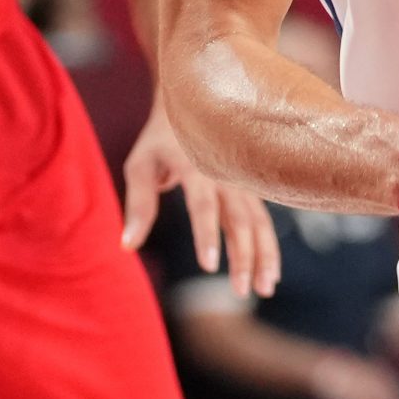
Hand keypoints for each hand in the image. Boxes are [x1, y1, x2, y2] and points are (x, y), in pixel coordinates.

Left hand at [121, 107, 280, 297]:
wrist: (192, 105)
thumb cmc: (159, 141)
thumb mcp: (140, 166)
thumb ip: (138, 205)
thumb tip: (127, 246)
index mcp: (196, 167)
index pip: (203, 206)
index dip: (206, 235)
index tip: (209, 266)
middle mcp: (225, 175)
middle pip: (239, 220)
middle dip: (243, 257)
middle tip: (240, 292)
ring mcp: (242, 182)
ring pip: (259, 222)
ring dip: (264, 256)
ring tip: (265, 289)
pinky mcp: (249, 190)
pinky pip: (263, 220)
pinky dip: (269, 246)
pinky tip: (270, 274)